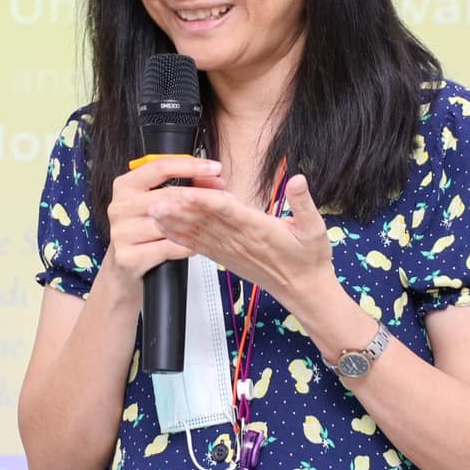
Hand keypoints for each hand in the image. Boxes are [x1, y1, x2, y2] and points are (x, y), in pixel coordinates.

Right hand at [96, 154, 226, 298]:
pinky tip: (196, 246)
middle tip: (223, 198)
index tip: (214, 167)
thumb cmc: (144, 233)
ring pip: (169, 223)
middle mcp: (119, 207)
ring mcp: (121, 232)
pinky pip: (166, 248)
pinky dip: (185, 247)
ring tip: (213, 223)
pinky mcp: (127, 256)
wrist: (125, 269)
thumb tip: (213, 177)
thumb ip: (185, 187)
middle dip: (200, 196)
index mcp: (125, 187)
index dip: (190, 165)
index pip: (159, 167)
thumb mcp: (159, 205)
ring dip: (195, 223)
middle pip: (168, 194)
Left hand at [147, 172, 334, 303]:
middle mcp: (240, 241)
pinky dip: (181, 237)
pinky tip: (165, 228)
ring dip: (174, 222)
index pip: (229, 212)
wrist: (303, 289)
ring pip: (198, 233)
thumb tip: (298, 180)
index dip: (207, 201)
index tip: (189, 191)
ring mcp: (231, 251)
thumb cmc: (309, 259)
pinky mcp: (226, 258)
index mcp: (259, 230)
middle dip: (180, 210)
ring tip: (153, 211)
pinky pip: (199, 246)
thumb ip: (304, 204)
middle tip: (157, 199)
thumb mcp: (316, 229)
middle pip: (205, 221)